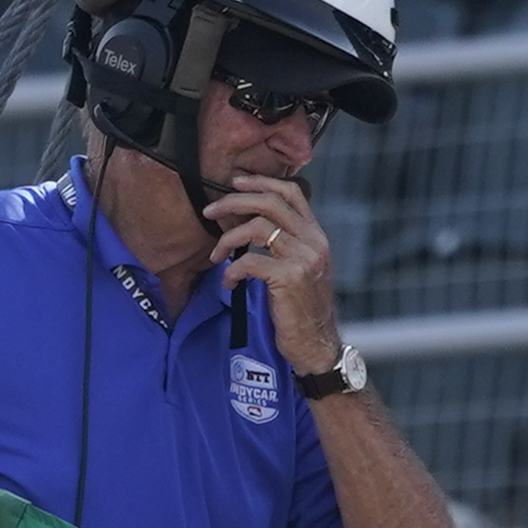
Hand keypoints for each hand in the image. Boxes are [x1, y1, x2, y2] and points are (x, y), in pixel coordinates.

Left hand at [206, 172, 345, 379]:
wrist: (317, 344)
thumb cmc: (301, 310)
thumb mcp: (300, 270)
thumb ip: (285, 245)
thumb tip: (250, 226)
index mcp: (316, 236)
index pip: (292, 193)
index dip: (261, 182)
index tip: (236, 183)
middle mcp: (314, 242)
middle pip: (270, 202)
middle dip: (233, 201)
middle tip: (210, 211)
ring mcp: (303, 258)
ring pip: (258, 227)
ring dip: (227, 239)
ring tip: (215, 255)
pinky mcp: (289, 278)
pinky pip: (250, 261)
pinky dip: (231, 271)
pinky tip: (229, 284)